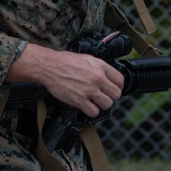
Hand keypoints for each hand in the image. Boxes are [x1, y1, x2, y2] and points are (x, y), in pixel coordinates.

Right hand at [8, 43, 124, 117]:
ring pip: (107, 104)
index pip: (120, 80)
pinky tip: (86, 105)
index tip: (113, 89)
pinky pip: (94, 112)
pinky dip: (91, 111)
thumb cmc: (66, 61)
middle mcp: (98, 78)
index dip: (118, 86)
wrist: (50, 66)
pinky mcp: (80, 100)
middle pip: (116, 94)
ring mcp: (89, 90)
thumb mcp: (88, 59)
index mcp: (101, 66)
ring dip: (101, 105)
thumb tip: (109, 77)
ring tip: (94, 101)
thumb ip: (100, 68)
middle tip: (104, 96)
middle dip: (111, 96)